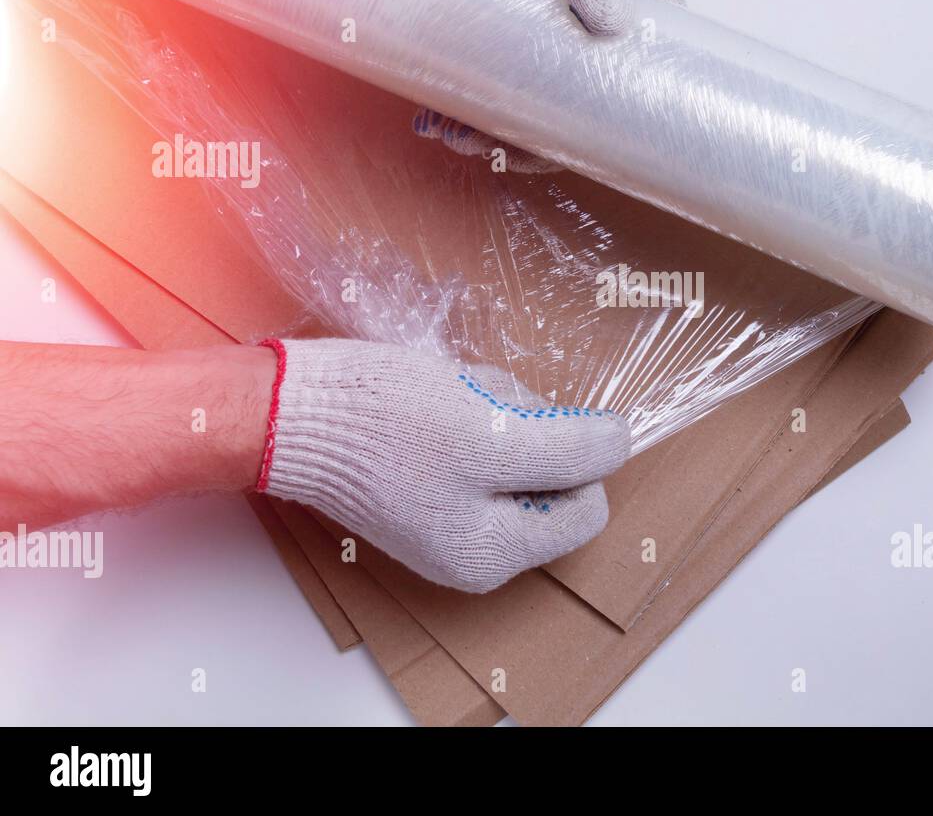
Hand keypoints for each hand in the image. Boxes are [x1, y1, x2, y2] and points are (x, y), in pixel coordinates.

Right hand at [257, 338, 629, 591]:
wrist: (290, 409)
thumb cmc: (384, 424)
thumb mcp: (492, 434)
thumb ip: (569, 451)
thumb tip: (621, 446)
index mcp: (495, 554)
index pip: (588, 505)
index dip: (572, 456)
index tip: (523, 430)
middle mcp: (476, 548)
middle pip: (553, 473)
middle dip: (526, 428)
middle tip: (476, 412)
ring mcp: (450, 515)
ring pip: (519, 447)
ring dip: (497, 409)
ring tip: (447, 402)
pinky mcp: (430, 480)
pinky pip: (482, 436)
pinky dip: (470, 407)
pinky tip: (432, 400)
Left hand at [351, 0, 684, 171]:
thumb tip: (612, 25)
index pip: (655, 61)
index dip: (637, 110)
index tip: (599, 144)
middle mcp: (586, 9)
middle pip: (589, 99)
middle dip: (553, 136)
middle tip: (510, 147)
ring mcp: (531, 25)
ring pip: (535, 104)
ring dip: (503, 133)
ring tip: (461, 134)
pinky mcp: (481, 32)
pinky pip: (487, 91)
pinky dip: (468, 116)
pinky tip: (443, 121)